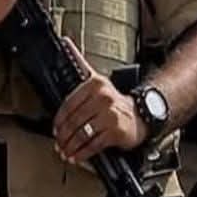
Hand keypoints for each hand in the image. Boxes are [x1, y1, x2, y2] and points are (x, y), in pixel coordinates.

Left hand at [52, 38, 146, 162]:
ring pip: (81, 134)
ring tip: (66, 151)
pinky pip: (93, 145)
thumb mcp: (98, 80)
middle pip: (74, 121)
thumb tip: (65, 40)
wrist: (141, 115)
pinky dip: (82, 153)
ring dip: (71, 146)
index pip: (68, 104)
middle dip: (63, 136)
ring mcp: (110, 114)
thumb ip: (80, 62)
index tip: (55, 129)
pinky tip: (77, 156)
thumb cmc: (114, 102)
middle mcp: (103, 97)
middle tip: (59, 144)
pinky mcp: (115, 131)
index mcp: (95, 84)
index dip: (59, 120)